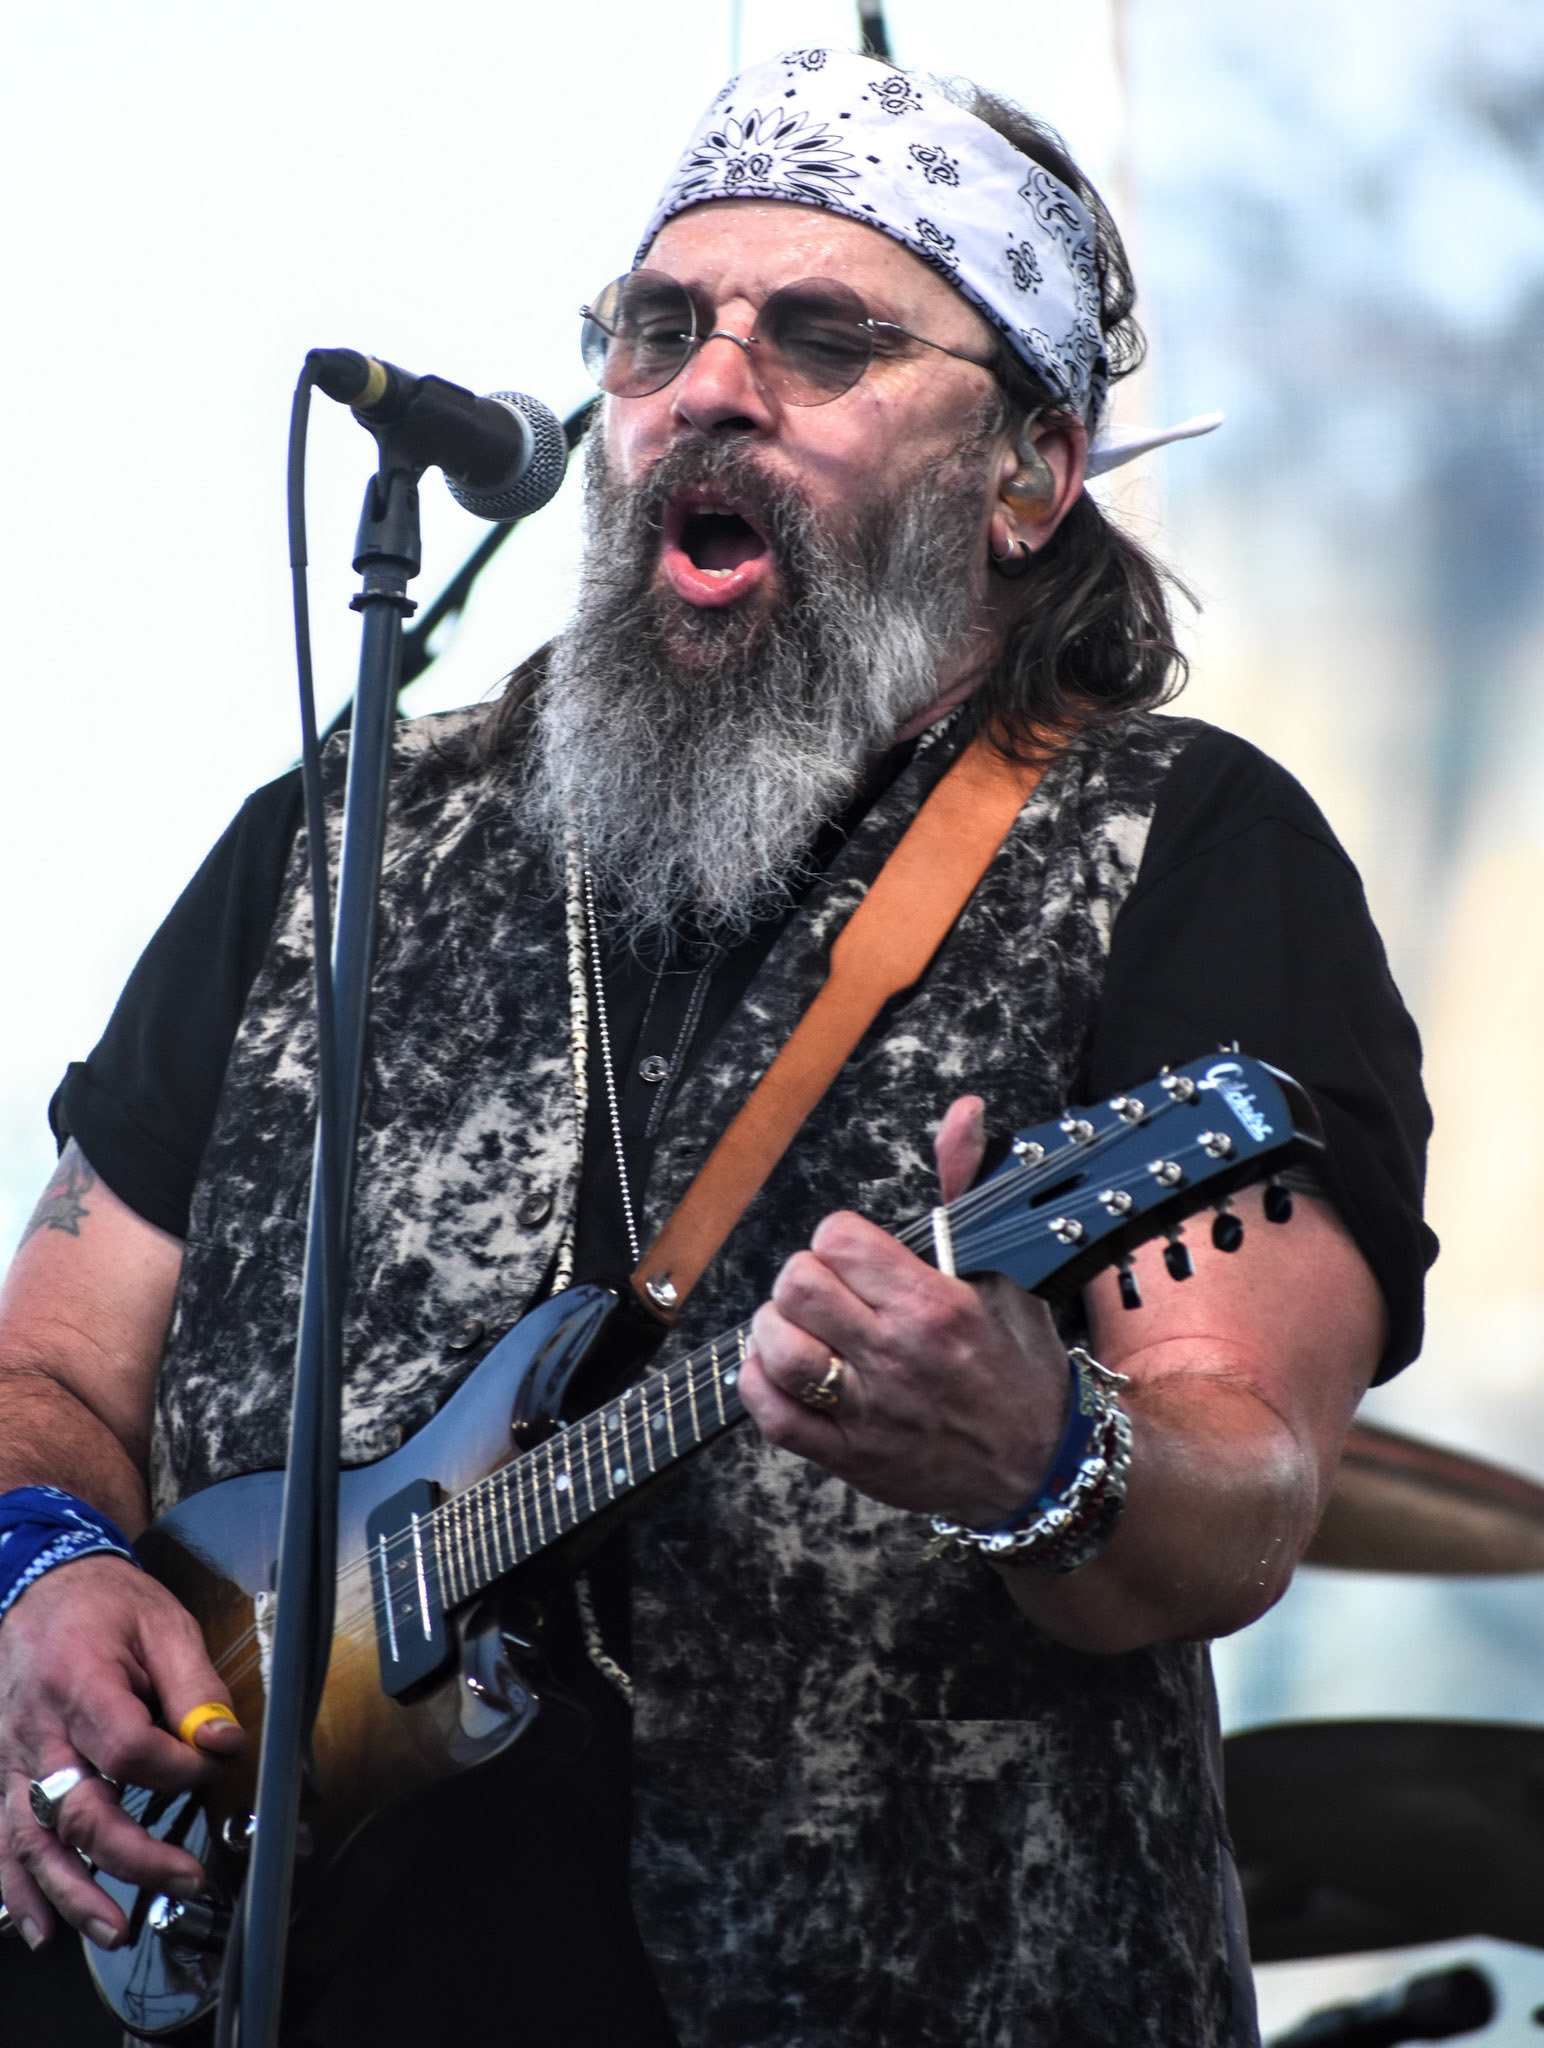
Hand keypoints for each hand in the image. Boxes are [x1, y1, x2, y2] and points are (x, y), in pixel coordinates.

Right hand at [0, 1553, 242, 1949]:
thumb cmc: (106, 1604)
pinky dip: (17, 1889)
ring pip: (31, 1839)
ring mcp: (10, 1757)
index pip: (129, 1750)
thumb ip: (195, 1686)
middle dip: (132, 1856)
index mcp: (81, 1684)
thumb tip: (223, 1741)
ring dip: (71, 1892)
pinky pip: (1, 1840)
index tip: (213, 1764)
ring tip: (114, 1928)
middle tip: (184, 1880)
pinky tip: (41, 1927)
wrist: (42, 1584)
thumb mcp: (165, 1623)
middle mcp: (38, 1729)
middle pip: (78, 1809)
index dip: (178, 1769)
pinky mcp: (1, 1774)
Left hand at [739, 1096, 1069, 1525]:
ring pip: (778, 1347)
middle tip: (826, 1290)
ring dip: (776, 1329)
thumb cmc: (1019, 1364)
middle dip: (804, 1278)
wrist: (1040, 1462)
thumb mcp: (1003, 1270)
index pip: (837, 1240)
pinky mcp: (850, 1455)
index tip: (854, 1255)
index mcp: (933, 1304)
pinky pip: (774, 1414)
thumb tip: (963, 1112)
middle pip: (798, 1286)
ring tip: (799, 1326)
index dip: (837, 1239)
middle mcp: (897, 1355)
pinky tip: (780, 1369)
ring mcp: (870, 1410)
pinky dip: (760, 1384)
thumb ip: (966, 1186)